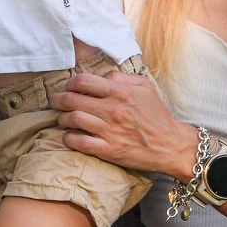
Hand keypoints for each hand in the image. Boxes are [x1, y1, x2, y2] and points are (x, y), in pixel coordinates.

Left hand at [50, 70, 196, 177]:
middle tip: (54, 102)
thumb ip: (120, 77)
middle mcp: (112, 109)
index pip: (83, 81)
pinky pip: (80, 143)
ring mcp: (110, 130)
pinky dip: (69, 138)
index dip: (70, 83)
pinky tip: (69, 136)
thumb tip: (100, 76)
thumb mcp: (144, 87)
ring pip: (72, 119)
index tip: (68, 88)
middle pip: (72, 100)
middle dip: (57, 100)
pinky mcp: (109, 150)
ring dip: (62, 119)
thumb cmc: (157, 115)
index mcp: (120, 92)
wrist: (172, 145)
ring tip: (62, 119)